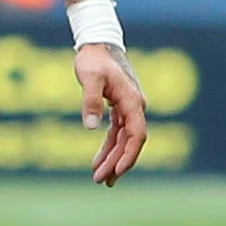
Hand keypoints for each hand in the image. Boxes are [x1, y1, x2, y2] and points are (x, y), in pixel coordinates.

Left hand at [76, 44, 147, 186]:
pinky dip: (108, 147)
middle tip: (102, 182)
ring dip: (113, 159)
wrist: (98, 44)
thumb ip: (90, 101)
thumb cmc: (94, 59)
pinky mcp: (119, 108)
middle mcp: (135, 107)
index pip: (136, 134)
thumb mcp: (90, 78)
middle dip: (117, 163)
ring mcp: (128, 108)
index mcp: (133, 101)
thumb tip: (91, 128)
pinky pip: (116, 133)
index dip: (128, 154)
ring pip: (123, 140)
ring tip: (99, 178)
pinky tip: (98, 161)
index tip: (118, 171)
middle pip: (130, 142)